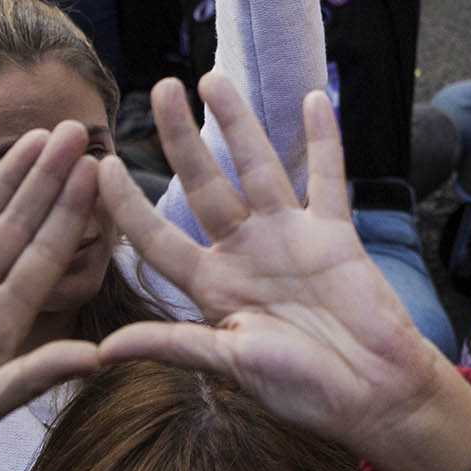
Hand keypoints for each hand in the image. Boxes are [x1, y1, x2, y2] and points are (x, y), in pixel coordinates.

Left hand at [95, 76, 470, 470]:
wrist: (371, 390)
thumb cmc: (300, 387)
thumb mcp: (229, 365)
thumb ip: (174, 344)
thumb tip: (101, 352)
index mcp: (211, 287)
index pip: (156, 237)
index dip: (126, 205)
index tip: (100, 168)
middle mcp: (244, 253)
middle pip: (203, 185)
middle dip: (179, 139)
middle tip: (158, 90)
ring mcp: (289, 238)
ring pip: (257, 168)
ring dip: (239, 124)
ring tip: (214, 80)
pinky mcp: (334, 234)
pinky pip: (326, 177)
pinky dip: (323, 140)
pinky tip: (314, 100)